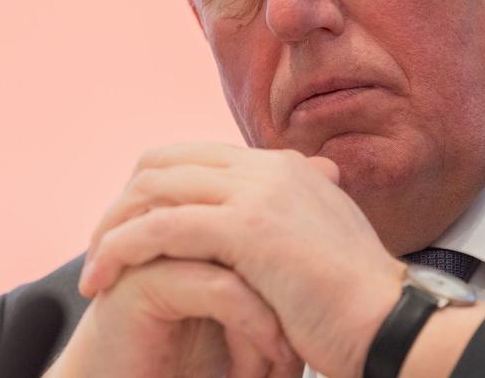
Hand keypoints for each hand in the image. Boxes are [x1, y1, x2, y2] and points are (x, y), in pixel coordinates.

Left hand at [79, 143, 406, 376]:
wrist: (391, 325)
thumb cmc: (357, 305)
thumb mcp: (322, 247)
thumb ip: (290, 224)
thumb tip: (266, 229)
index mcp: (284, 167)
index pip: (192, 158)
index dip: (150, 191)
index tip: (130, 234)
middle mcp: (268, 168)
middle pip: (162, 164)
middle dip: (122, 206)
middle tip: (100, 252)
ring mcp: (257, 193)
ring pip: (152, 190)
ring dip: (111, 230)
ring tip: (93, 274)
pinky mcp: (245, 229)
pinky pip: (158, 228)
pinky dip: (121, 250)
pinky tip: (103, 281)